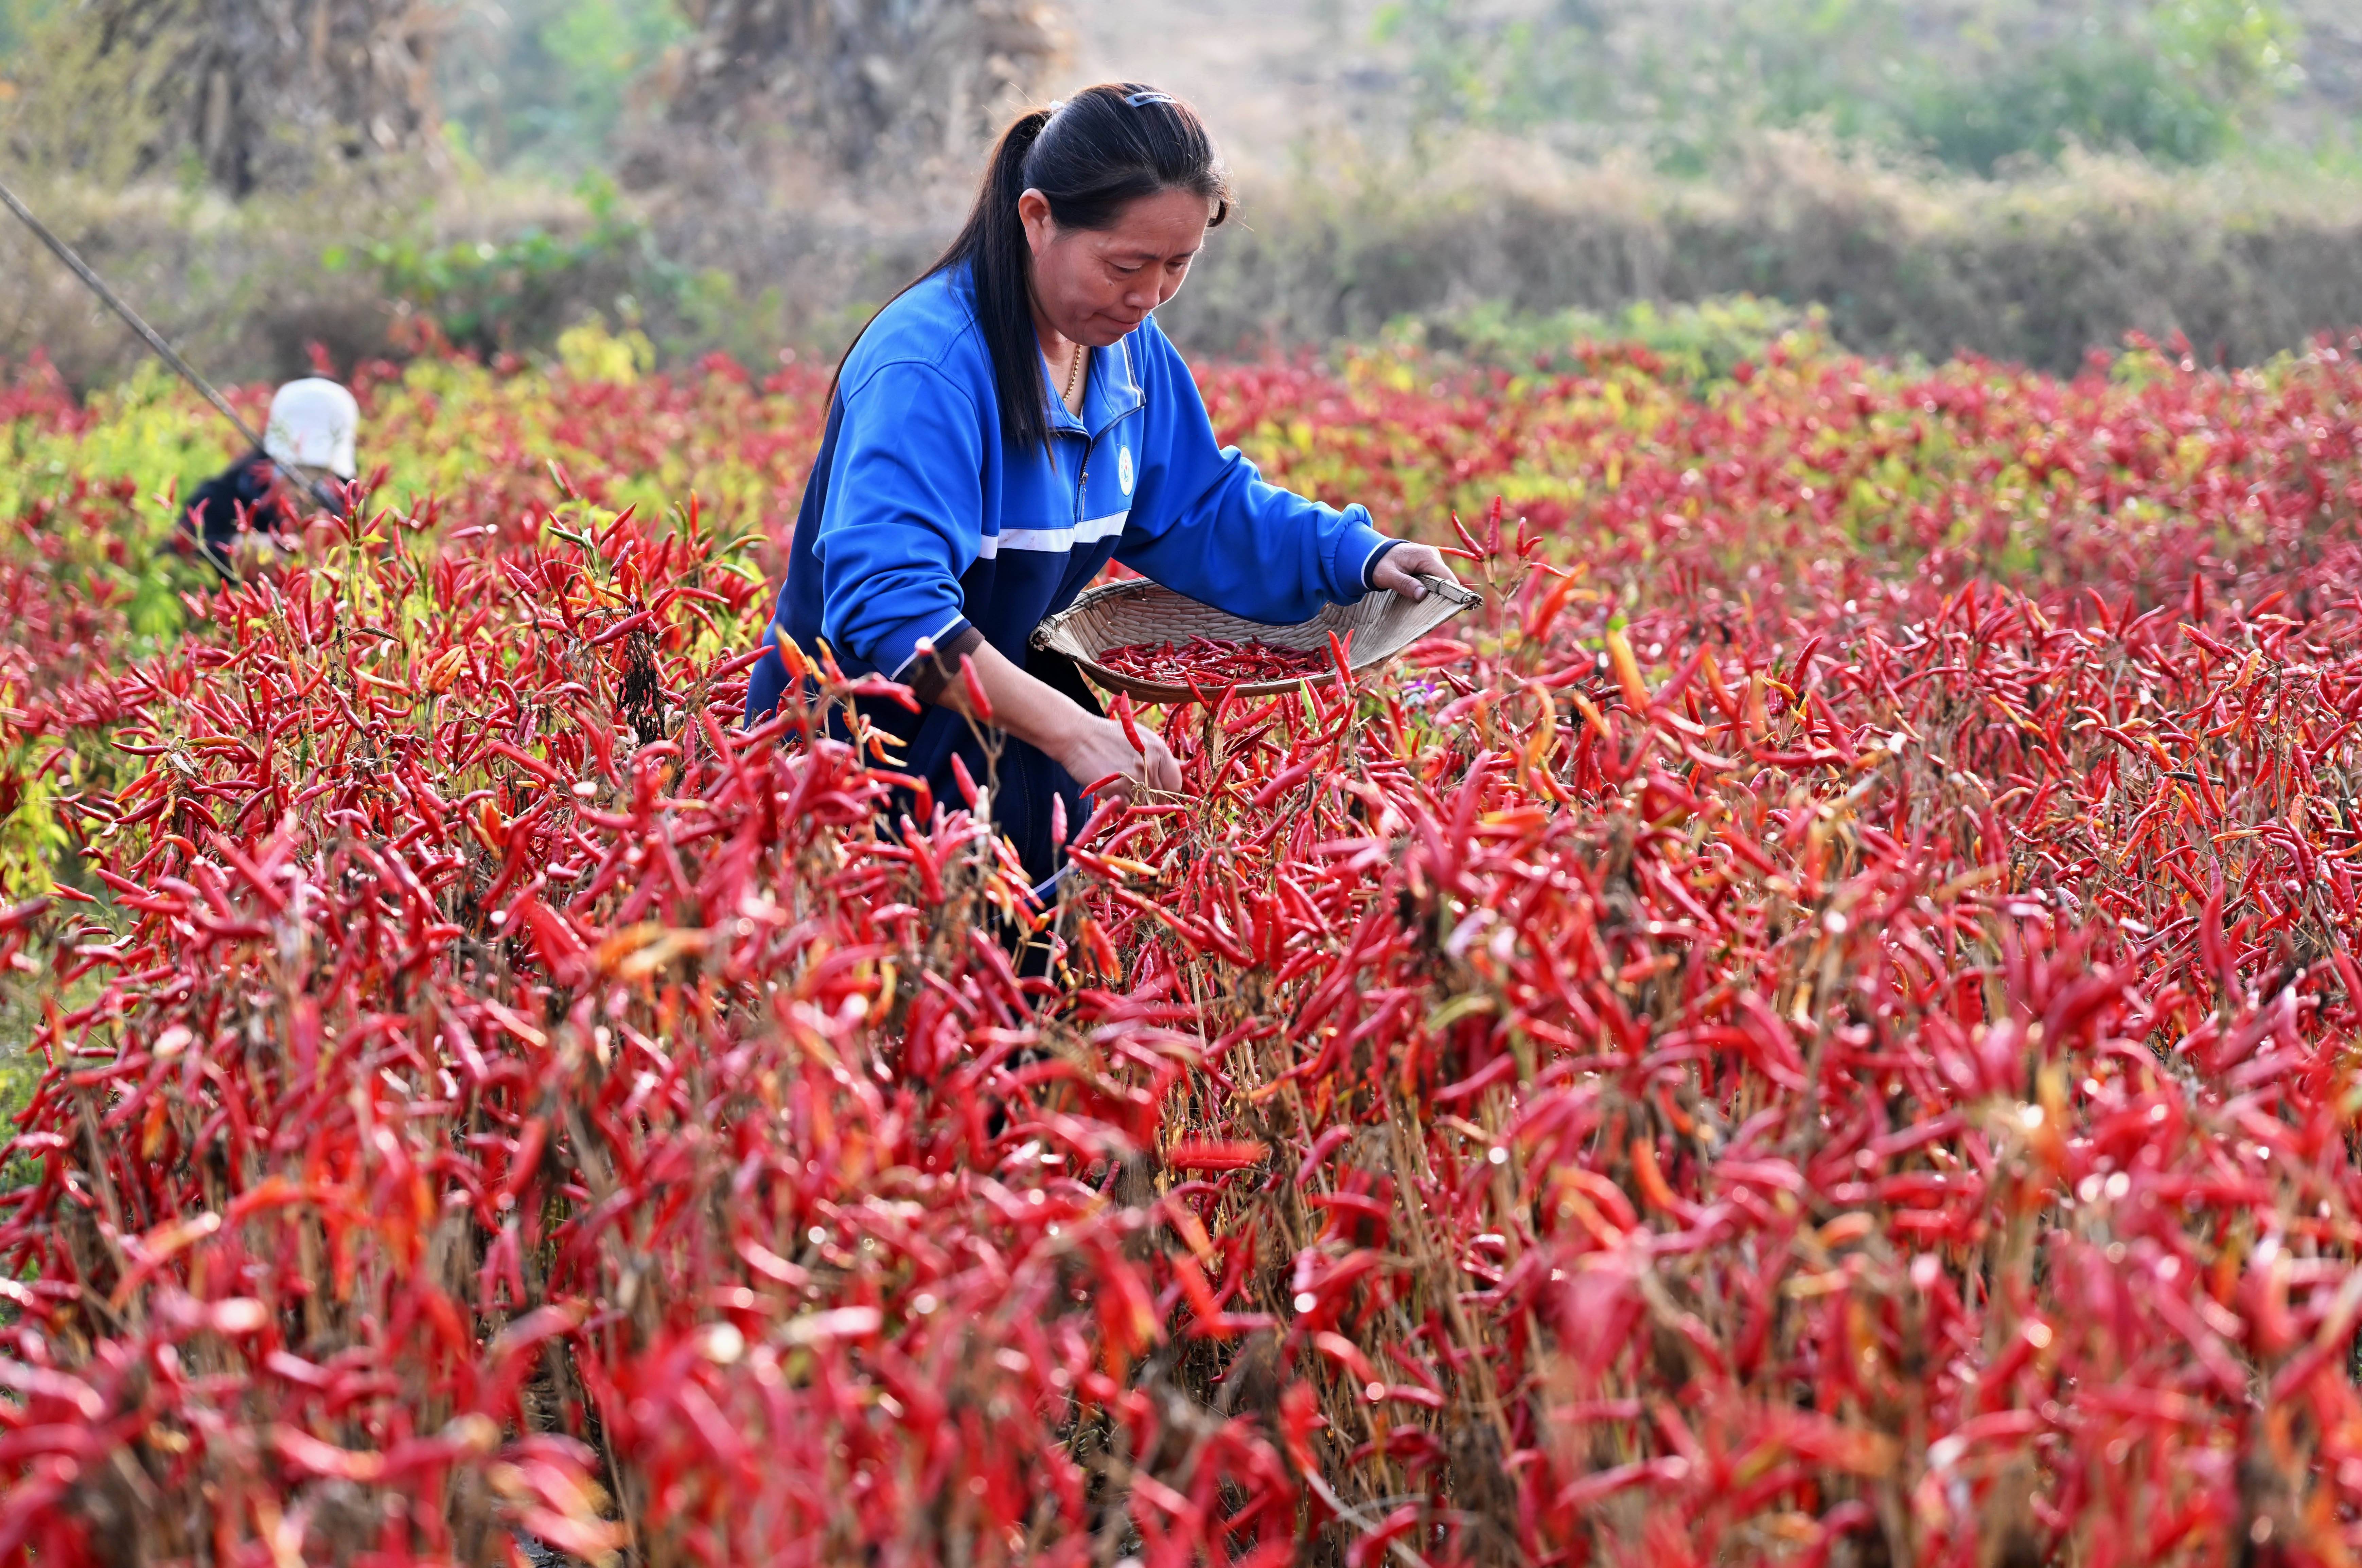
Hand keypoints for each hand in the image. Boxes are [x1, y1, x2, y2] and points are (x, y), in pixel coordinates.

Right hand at [1053, 713, 1182, 798]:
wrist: (1079, 736)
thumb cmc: (1111, 736)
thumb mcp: (1142, 737)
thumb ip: (1162, 755)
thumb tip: (1182, 767)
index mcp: (1159, 752)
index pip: (1175, 784)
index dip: (1168, 791)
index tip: (1160, 793)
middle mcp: (1149, 766)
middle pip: (1161, 798)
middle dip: (1152, 800)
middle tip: (1138, 793)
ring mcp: (1132, 779)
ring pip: (1145, 804)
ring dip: (1137, 802)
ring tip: (1124, 790)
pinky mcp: (1115, 789)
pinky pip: (1127, 807)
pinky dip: (1122, 804)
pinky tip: (1113, 791)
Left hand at [1372, 541, 1459, 602]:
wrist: (1375, 554)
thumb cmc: (1380, 564)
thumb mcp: (1388, 576)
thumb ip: (1404, 584)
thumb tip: (1422, 595)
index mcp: (1426, 556)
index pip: (1447, 577)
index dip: (1450, 594)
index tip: (1446, 609)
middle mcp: (1433, 555)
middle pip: (1447, 580)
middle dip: (1442, 595)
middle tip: (1432, 610)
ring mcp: (1432, 559)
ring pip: (1442, 581)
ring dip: (1436, 593)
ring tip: (1424, 603)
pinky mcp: (1429, 564)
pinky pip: (1436, 579)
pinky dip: (1431, 589)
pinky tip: (1422, 596)